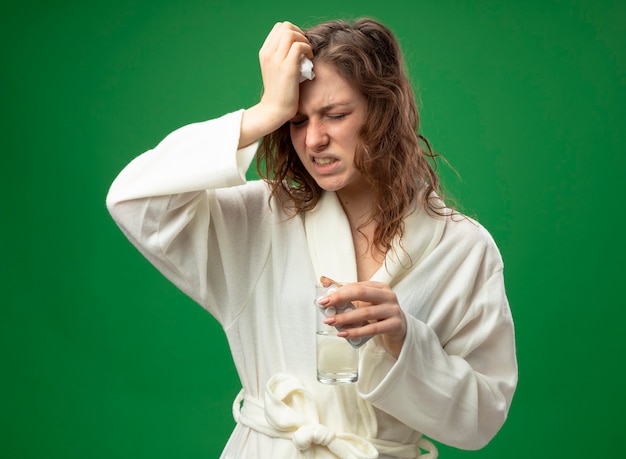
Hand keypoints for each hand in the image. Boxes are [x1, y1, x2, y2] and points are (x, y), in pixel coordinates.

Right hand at [239, 22, 312, 147]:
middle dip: (299, 34)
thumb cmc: (280, 91)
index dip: (293, 32)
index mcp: (265, 52)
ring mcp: (276, 60)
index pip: (279, 27)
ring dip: (304, 40)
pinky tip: (309, 59)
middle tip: (305, 48)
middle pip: (285, 27)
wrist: (274, 110)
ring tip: (307, 54)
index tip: (299, 45)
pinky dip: (307, 49)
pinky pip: (299, 46)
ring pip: (291, 33)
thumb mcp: (276, 69)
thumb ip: (282, 55)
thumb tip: (298, 44)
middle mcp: (268, 53)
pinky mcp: (287, 68)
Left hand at [317, 277, 407, 357]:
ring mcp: (393, 310)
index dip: (338, 292)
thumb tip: (324, 282)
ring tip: (331, 322)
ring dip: (345, 318)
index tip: (323, 300)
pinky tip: (344, 333)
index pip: (356, 286)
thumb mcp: (365, 302)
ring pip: (366, 312)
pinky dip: (356, 332)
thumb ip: (347, 293)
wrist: (400, 329)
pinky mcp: (395, 325)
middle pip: (362, 293)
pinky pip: (373, 329)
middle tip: (326, 306)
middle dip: (341, 299)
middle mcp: (388, 295)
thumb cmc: (379, 314)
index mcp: (379, 287)